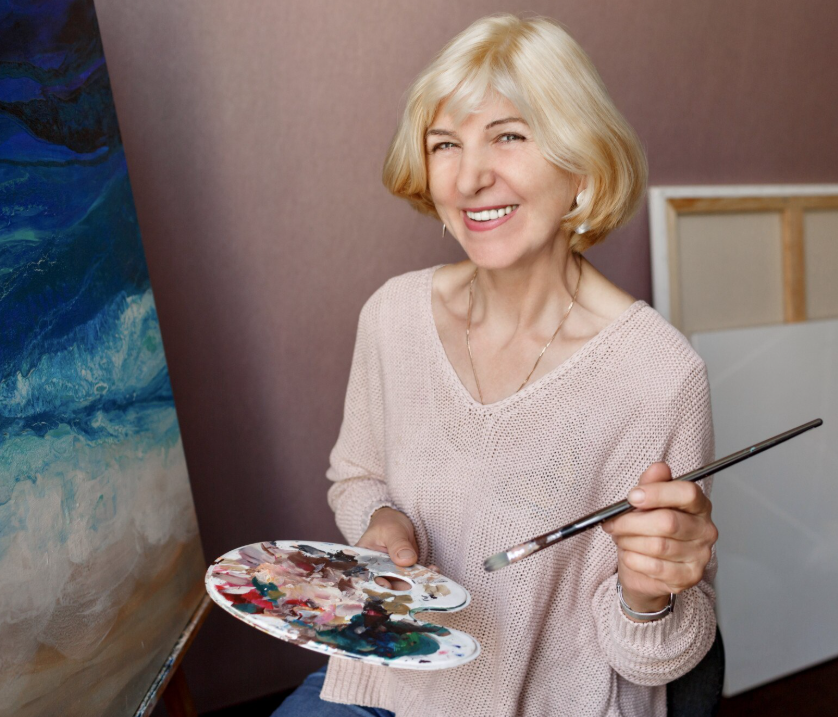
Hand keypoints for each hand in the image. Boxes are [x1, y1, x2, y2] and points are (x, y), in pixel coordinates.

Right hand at [356, 507, 431, 589]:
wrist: (398, 520)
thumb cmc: (387, 523)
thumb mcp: (391, 530)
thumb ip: (398, 545)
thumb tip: (407, 560)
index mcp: (363, 563)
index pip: (368, 578)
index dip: (376, 584)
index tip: (388, 585)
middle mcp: (375, 572)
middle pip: (386, 585)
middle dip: (400, 588)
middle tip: (415, 586)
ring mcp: (390, 574)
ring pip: (401, 584)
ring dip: (415, 584)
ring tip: (429, 577)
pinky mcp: (404, 573)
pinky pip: (413, 578)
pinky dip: (423, 577)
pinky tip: (433, 571)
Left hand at [602, 462, 717, 616]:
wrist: (645, 568)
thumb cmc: (648, 530)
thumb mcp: (645, 501)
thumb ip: (652, 482)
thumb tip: (659, 467)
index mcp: (698, 505)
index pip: (687, 493)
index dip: (657, 493)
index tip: (632, 497)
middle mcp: (705, 530)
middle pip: (668, 522)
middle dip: (632, 522)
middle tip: (613, 523)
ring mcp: (700, 556)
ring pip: (657, 545)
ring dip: (629, 541)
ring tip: (621, 538)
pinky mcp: (689, 577)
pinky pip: (654, 567)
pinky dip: (633, 559)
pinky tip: (629, 554)